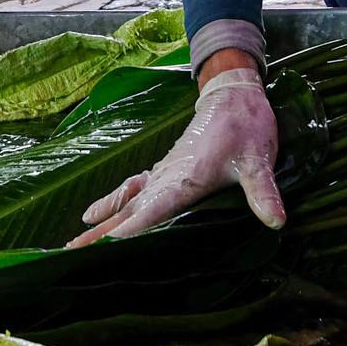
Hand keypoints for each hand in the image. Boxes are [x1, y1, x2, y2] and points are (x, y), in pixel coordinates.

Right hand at [68, 58, 283, 244]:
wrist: (232, 92)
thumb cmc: (246, 125)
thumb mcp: (258, 159)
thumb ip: (263, 191)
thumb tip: (277, 220)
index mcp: (184, 179)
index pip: (149, 211)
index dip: (127, 231)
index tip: (102, 249)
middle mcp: (166, 177)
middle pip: (127, 211)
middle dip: (99, 233)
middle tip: (68, 253)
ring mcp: (163, 172)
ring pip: (125, 200)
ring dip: (101, 220)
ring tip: (74, 240)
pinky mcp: (165, 168)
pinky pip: (132, 189)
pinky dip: (114, 203)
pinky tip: (97, 213)